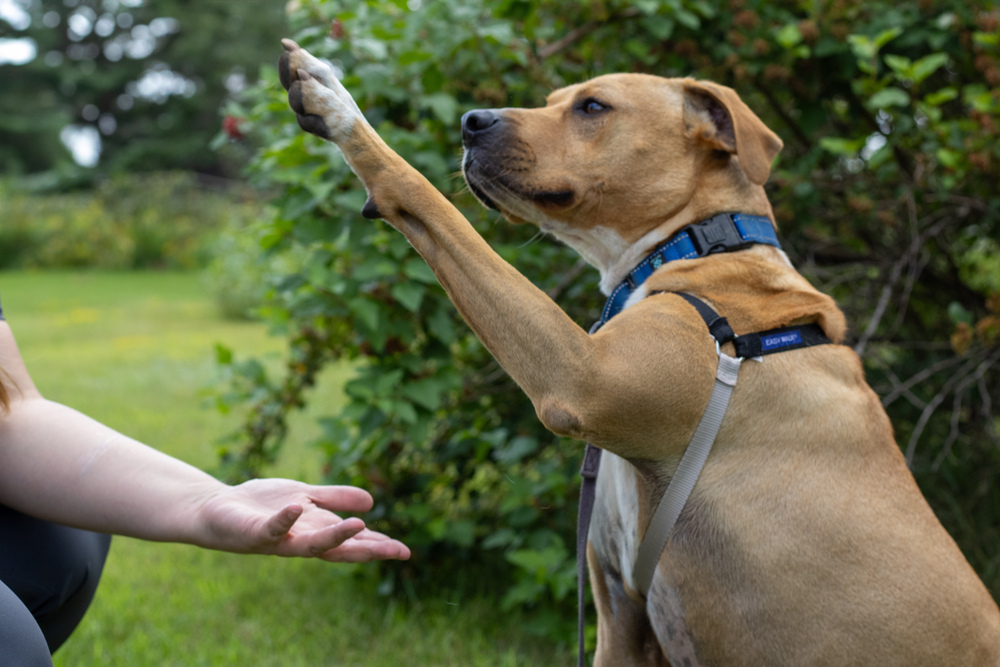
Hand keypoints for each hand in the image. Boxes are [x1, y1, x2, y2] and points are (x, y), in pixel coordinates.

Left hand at [194, 478, 409, 561]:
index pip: (352, 542)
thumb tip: (373, 502)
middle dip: (368, 549)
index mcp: (315, 532)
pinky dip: (285, 520)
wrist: (215, 509)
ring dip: (335, 536)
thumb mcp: (306, 497)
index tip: (405, 552)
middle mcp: (301, 541)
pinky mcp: (255, 533)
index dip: (378, 546)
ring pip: (311, 544)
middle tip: (396, 551)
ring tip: (359, 525)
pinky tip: (298, 507)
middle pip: (340, 550)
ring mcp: (279, 539)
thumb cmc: (261, 505)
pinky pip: (272, 528)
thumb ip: (335, 498)